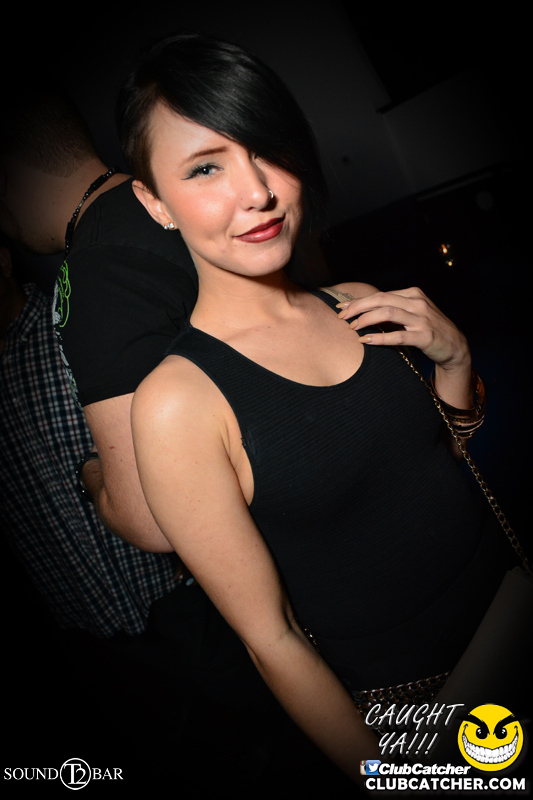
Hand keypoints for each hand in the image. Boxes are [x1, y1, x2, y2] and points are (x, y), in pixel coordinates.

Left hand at [337, 287, 470, 371]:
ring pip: (388, 313)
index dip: (359, 301)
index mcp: (412, 294)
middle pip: (381, 300)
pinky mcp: (425, 336)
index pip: (380, 294)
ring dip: (366, 319)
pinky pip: (399, 335)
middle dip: (358, 307)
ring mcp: (422, 319)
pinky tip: (366, 340)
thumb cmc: (428, 329)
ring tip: (352, 327)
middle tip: (341, 317)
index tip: (341, 308)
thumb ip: (392, 310)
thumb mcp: (412, 314)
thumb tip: (363, 312)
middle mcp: (417, 303)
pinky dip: (380, 337)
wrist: (454, 346)